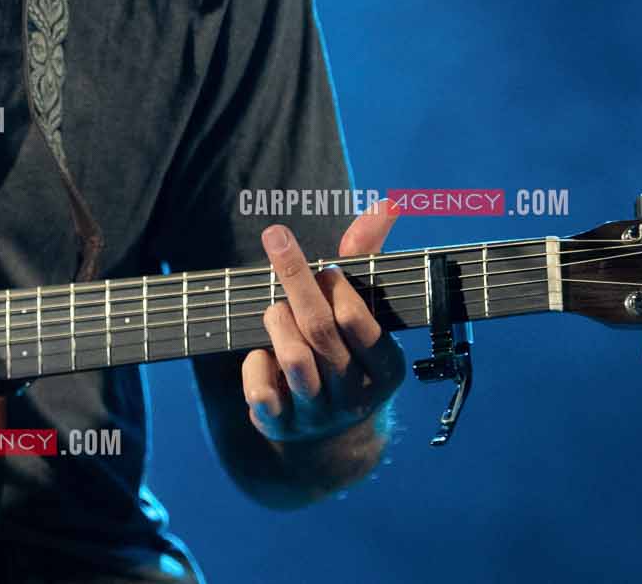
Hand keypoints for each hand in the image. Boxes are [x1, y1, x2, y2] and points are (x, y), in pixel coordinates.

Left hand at [242, 203, 405, 445]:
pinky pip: (261, 389)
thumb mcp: (360, 309)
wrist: (329, 438)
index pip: (358, 319)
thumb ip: (366, 258)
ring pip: (293, 358)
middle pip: (319, 329)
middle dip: (295, 278)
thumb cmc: (344, 350)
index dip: (336, 286)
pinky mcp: (282, 427)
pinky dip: (255, 364)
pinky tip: (261, 355)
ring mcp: (319, 416)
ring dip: (277, 321)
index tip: (325, 268)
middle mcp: (357, 396)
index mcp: (387, 368)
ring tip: (276, 310)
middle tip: (276, 238)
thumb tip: (386, 204)